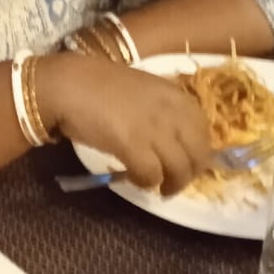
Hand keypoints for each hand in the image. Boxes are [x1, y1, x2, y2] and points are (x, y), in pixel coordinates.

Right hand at [38, 52, 212, 194]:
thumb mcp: (143, 90)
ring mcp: (154, 129)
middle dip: (189, 175)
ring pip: (178, 169)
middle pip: (198, 155)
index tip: (187, 163)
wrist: (68, 85)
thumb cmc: (99, 85)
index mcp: (176, 96)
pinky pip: (151, 174)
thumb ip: (162, 111)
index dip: (198, 153)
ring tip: (157, 188)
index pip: (205, 132)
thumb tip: (170, 139)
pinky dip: (145, 182)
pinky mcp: (133, 145)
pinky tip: (136, 180)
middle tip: (175, 183)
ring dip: (170, 184)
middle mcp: (172, 112)